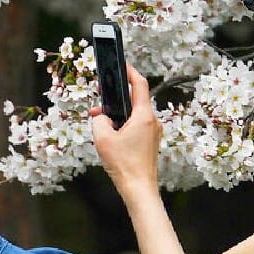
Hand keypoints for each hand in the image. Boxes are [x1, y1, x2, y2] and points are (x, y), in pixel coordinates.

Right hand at [90, 65, 161, 195]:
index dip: (130, 72)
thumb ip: (99, 120)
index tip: (123, 64)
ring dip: (118, 115)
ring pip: (134, 115)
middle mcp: (153, 121)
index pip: (140, 85)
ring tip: (101, 122)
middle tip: (100, 100)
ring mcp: (153, 132)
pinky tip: (111, 134)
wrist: (139, 188)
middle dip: (116, 100)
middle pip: (135, 101)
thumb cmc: (124, 165)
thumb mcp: (102, 138)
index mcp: (144, 116)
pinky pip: (137, 126)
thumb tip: (101, 116)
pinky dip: (124, 125)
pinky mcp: (151, 141)